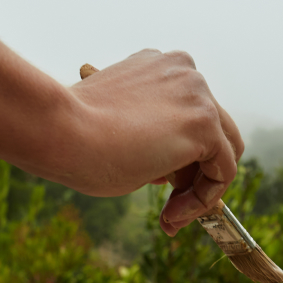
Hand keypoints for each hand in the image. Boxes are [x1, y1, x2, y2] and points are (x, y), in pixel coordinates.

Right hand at [66, 49, 244, 234]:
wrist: (59, 130)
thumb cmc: (74, 135)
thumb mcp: (118, 128)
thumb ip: (149, 136)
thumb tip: (168, 165)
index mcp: (160, 67)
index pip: (189, 116)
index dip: (180, 158)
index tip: (157, 185)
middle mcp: (184, 72)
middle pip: (214, 133)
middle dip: (193, 175)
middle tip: (168, 206)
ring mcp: (198, 94)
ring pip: (223, 153)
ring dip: (199, 191)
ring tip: (169, 216)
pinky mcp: (204, 123)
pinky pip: (223, 171)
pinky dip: (204, 199)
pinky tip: (173, 214)